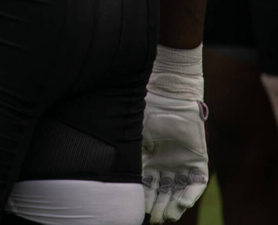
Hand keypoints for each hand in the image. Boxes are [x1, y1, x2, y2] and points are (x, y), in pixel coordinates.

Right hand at [142, 91, 208, 221]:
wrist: (168, 100)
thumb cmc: (146, 116)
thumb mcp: (134, 139)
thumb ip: (131, 158)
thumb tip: (116, 177)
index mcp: (149, 162)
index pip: (146, 186)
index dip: (144, 199)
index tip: (141, 211)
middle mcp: (166, 166)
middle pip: (162, 193)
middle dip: (159, 207)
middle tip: (155, 220)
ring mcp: (182, 164)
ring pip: (178, 191)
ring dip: (174, 205)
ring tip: (169, 217)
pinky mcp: (198, 162)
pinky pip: (196, 183)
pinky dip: (190, 194)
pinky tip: (182, 203)